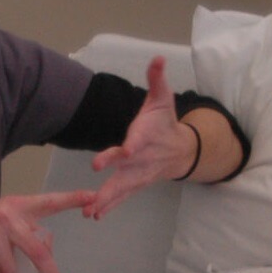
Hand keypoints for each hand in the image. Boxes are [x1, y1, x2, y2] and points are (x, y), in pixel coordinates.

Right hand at [0, 190, 93, 272]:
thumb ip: (22, 229)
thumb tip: (44, 252)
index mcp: (15, 205)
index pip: (49, 201)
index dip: (72, 199)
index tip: (93, 196)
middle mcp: (7, 216)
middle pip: (38, 250)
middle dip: (48, 272)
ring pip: (14, 267)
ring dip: (5, 271)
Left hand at [86, 56, 193, 218]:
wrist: (182, 151)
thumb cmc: (165, 122)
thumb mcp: (163, 97)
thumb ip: (157, 79)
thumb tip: (158, 57)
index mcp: (145, 136)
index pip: (138, 141)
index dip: (132, 146)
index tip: (125, 152)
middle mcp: (141, 159)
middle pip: (126, 171)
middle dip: (113, 180)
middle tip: (97, 187)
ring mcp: (138, 174)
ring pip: (122, 189)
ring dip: (107, 199)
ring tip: (90, 211)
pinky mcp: (135, 184)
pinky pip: (122, 197)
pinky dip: (110, 206)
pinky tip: (94, 215)